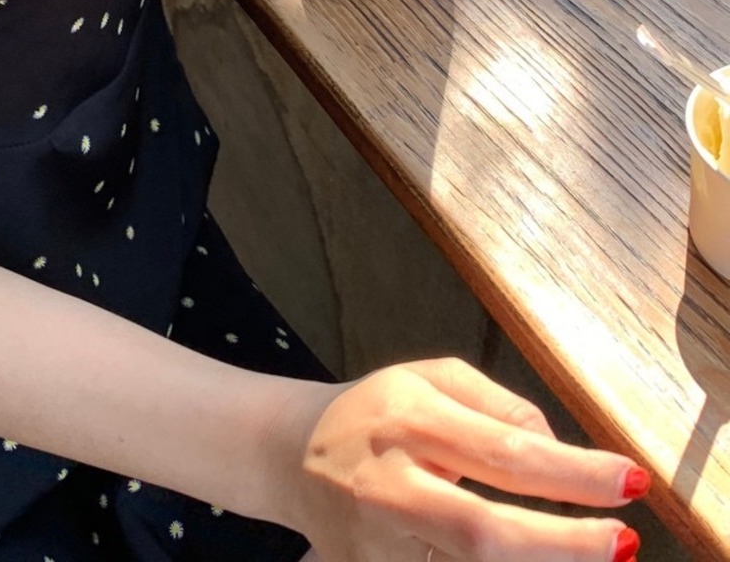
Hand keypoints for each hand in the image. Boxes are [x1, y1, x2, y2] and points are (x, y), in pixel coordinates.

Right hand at [258, 357, 646, 561]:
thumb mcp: (428, 377)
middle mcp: (389, 483)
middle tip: (624, 544)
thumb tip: (556, 450)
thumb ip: (496, 402)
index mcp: (407, 417)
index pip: (502, 450)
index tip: (631, 480)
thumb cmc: (376, 410)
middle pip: (483, 532)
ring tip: (595, 557)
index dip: (572, 471)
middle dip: (563, 546)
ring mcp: (376, 543)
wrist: (288, 453)